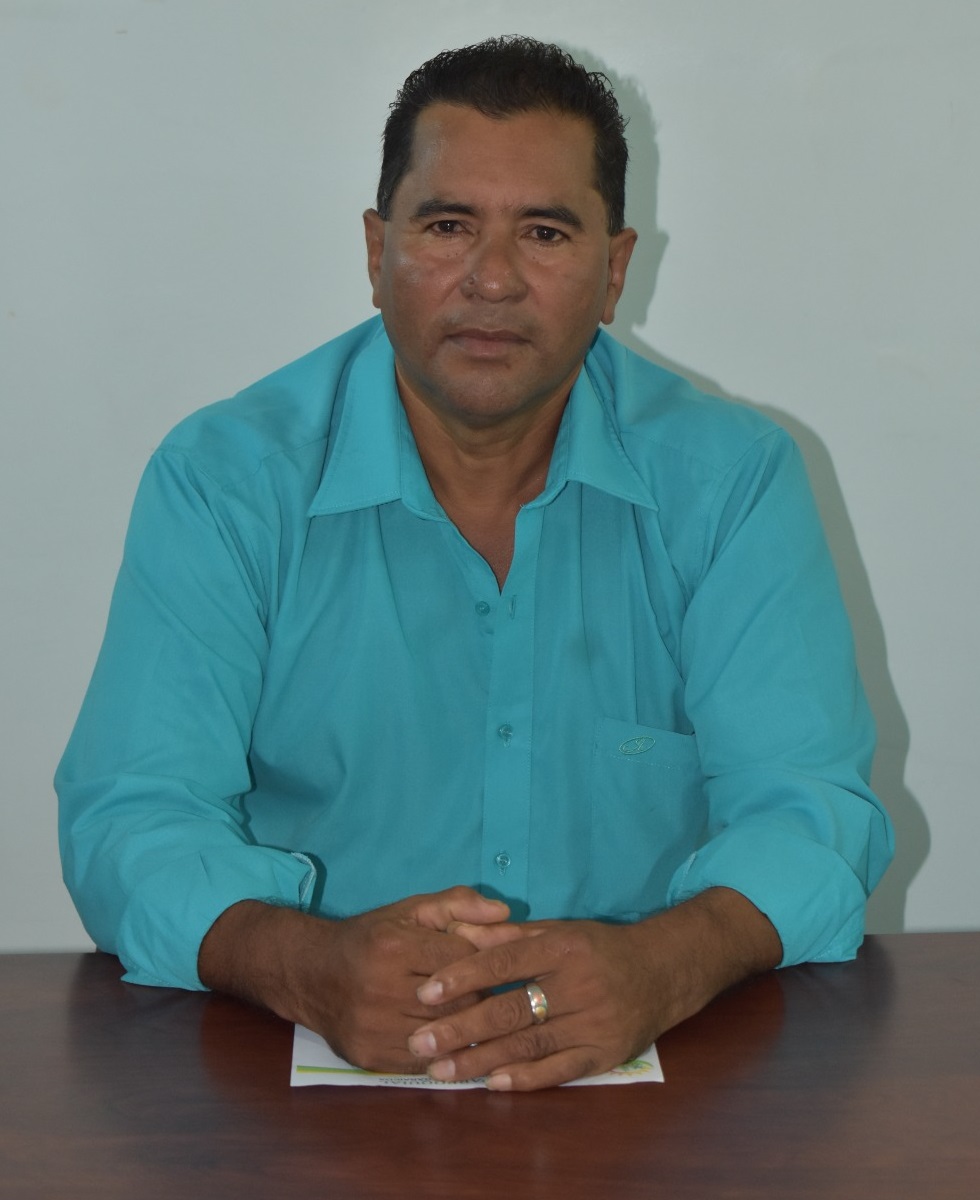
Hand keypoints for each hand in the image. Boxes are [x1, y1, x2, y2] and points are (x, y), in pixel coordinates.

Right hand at [198, 886, 511, 1072]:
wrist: (311, 973)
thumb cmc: (371, 937)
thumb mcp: (411, 910)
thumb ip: (458, 904)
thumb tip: (506, 913)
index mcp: (395, 946)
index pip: (461, 961)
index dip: (484, 964)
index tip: (498, 968)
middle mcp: (381, 987)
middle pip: (456, 1002)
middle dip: (479, 1000)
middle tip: (495, 999)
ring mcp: (373, 1026)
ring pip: (442, 1036)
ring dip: (464, 1030)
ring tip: (479, 1023)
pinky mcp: (368, 1055)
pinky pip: (421, 1061)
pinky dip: (441, 1054)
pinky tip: (451, 1044)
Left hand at [407, 887, 781, 1090]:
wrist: (663, 971)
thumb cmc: (598, 948)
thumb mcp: (558, 930)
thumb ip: (509, 936)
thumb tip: (459, 933)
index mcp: (562, 946)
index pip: (505, 962)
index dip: (464, 976)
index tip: (426, 992)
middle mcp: (578, 983)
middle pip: (511, 1010)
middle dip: (461, 1028)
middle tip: (421, 1041)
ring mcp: (594, 1021)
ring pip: (529, 1044)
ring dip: (481, 1060)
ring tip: (441, 1070)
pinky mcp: (606, 1053)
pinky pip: (559, 1070)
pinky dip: (525, 1078)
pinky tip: (492, 1084)